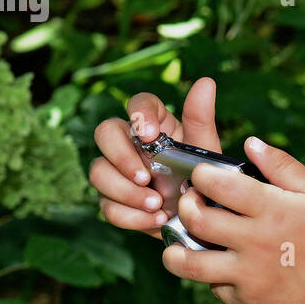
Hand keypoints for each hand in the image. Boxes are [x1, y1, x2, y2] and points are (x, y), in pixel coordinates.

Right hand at [89, 77, 220, 240]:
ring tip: (157, 205)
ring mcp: (116, 171)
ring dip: (125, 191)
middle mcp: (130, 143)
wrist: (202, 222)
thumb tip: (206, 81)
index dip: (139, 114)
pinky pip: (106, 205)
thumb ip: (201, 118)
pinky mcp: (112, 200)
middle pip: (104, 132)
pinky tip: (156, 220)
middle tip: (145, 178)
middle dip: (121, 156)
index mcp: (155, 124)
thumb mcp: (205, 151)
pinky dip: (130, 216)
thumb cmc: (202, 179)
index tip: (149, 134)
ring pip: (98, 171)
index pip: (138, 103)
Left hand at [161, 136, 304, 303]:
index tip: (204, 175)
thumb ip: (282, 165)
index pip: (219, 185)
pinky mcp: (249, 298)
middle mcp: (256, 241)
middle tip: (192, 202)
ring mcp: (250, 273)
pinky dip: (211, 276)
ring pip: (191, 263)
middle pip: (197, 221)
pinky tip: (219, 263)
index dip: (202, 174)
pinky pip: (214, 287)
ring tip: (181, 240)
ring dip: (177, 250)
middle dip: (186, 205)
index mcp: (272, 209)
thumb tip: (249, 143)